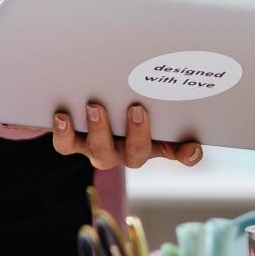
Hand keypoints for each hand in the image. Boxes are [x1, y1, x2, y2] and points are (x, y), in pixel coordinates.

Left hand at [46, 100, 204, 170]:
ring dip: (99, 130)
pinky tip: (62, 116)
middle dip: (137, 133)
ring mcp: (99, 149)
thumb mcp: (146, 106)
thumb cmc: (122, 101)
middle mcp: (126, 151)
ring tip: (95, 107)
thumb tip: (190, 120)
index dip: (186, 154)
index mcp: (151, 142)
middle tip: (136, 109)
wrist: (82, 101)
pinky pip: (67, 146)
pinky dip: (63, 133)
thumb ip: (167, 106)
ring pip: (100, 151)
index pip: (177, 152)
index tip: (192, 147)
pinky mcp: (73, 143)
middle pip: (135, 154)